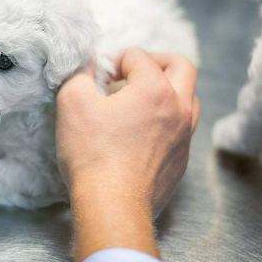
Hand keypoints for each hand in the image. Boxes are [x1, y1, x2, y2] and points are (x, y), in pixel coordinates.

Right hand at [56, 48, 198, 259]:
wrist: (112, 205)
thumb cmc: (92, 152)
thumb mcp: (72, 102)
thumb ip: (79, 73)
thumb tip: (89, 65)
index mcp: (155, 88)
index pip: (137, 56)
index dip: (114, 60)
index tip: (98, 77)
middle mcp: (178, 108)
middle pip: (182, 67)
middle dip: (156, 61)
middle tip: (132, 72)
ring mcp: (184, 136)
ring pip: (189, 98)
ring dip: (168, 90)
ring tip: (140, 100)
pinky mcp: (181, 160)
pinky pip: (183, 128)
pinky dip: (167, 120)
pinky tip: (142, 132)